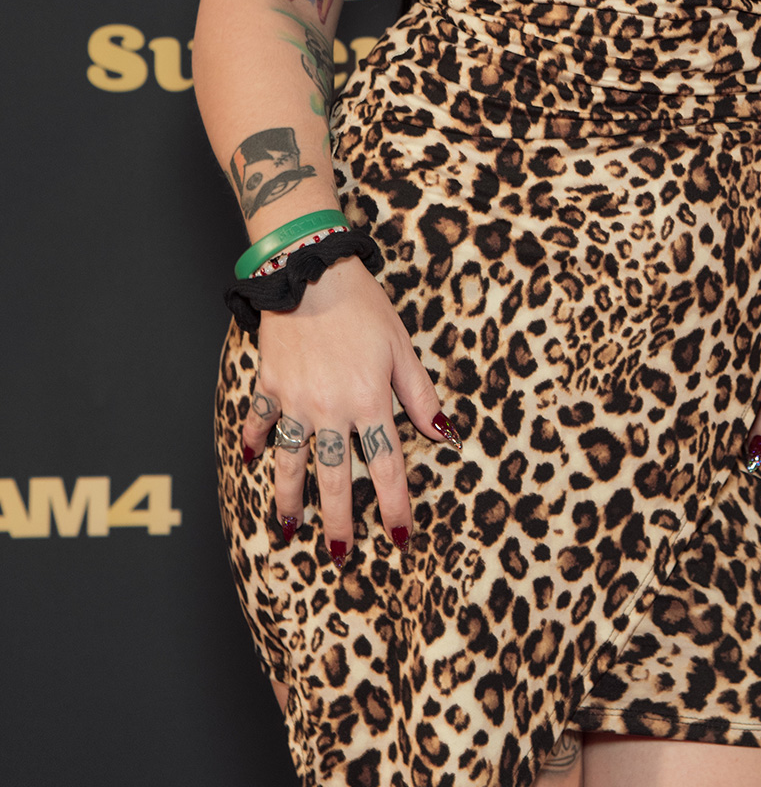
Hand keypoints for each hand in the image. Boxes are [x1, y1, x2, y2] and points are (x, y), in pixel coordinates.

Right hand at [241, 255, 457, 562]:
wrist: (309, 269)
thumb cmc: (362, 304)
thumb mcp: (401, 346)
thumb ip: (419, 394)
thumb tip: (444, 433)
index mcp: (370, 401)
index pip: (386, 467)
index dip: (394, 506)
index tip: (398, 537)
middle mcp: (330, 410)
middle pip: (336, 478)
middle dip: (339, 521)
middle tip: (340, 553)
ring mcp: (295, 400)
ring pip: (291, 462)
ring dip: (291, 499)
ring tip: (291, 528)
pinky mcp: (269, 384)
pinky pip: (260, 420)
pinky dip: (256, 440)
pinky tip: (253, 460)